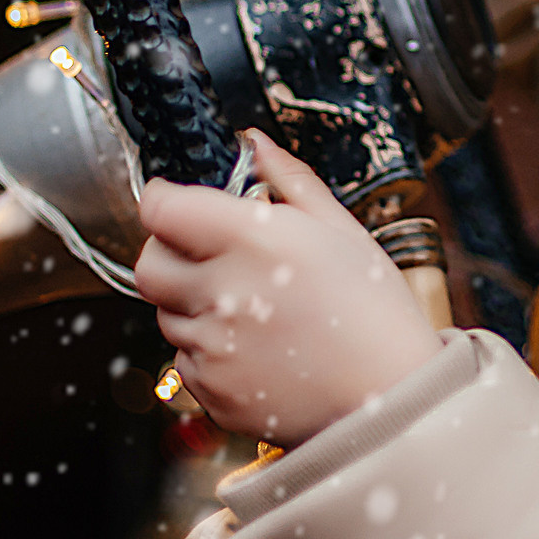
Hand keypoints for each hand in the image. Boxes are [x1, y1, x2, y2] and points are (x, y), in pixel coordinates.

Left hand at [134, 131, 442, 444]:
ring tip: (254, 310)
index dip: (164, 201)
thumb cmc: (374, 311)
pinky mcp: (210, 389)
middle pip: (149, 265)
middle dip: (168, 253)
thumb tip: (254, 143)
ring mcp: (212, 345)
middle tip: (208, 256)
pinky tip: (257, 348)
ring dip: (194, 305)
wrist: (390, 395)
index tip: (176, 203)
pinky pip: (185, 360)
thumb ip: (289, 180)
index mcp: (253, 239)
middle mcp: (222, 291)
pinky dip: (209, 351)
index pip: (160, 210)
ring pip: (167, 314)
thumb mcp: (342, 229)